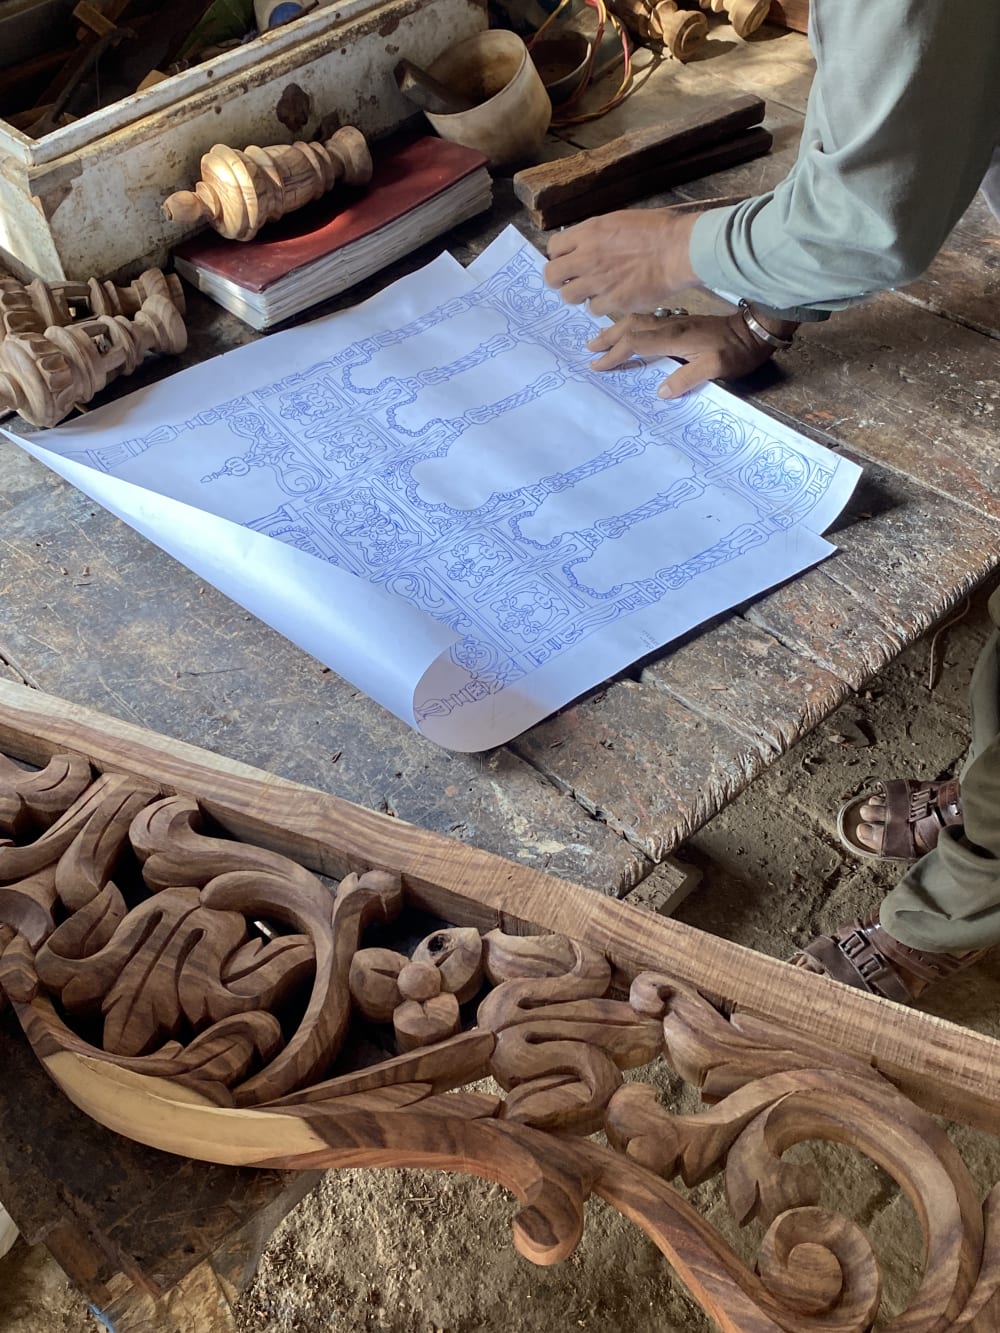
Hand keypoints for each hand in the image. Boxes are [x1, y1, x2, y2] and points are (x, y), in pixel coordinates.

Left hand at [544, 208, 699, 316]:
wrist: (678, 249)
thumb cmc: (657, 230)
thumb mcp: (619, 220)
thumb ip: (596, 235)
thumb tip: (584, 245)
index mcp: (588, 233)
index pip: (553, 247)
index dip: (558, 255)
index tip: (566, 260)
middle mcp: (587, 258)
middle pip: (552, 276)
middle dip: (558, 280)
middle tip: (570, 281)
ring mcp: (598, 282)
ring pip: (569, 296)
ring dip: (579, 295)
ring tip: (594, 290)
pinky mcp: (612, 301)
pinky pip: (594, 309)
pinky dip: (602, 305)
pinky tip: (613, 297)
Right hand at [587, 311, 779, 397]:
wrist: (756, 329)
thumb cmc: (737, 352)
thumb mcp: (716, 368)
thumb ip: (688, 378)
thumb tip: (661, 392)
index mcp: (674, 337)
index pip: (636, 344)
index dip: (615, 354)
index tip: (598, 365)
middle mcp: (670, 325)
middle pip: (631, 327)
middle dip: (608, 338)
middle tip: (589, 349)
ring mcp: (675, 321)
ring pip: (637, 321)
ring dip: (616, 329)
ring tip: (599, 339)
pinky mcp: (680, 321)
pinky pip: (646, 320)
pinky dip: (630, 325)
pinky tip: (627, 330)